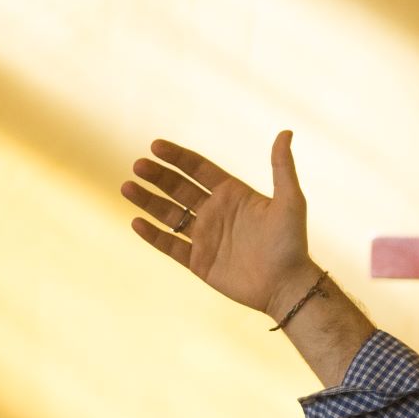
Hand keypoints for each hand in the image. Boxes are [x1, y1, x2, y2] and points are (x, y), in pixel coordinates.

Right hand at [122, 132, 317, 319]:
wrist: (287, 285)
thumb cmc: (292, 243)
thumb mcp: (290, 201)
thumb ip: (282, 168)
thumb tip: (285, 132)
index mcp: (232, 194)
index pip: (198, 169)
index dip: (177, 157)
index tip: (156, 146)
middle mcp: (215, 212)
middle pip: (178, 188)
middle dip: (157, 176)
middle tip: (138, 166)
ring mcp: (205, 237)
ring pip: (169, 214)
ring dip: (148, 201)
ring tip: (127, 187)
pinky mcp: (199, 262)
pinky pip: (171, 246)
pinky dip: (153, 235)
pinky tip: (136, 222)